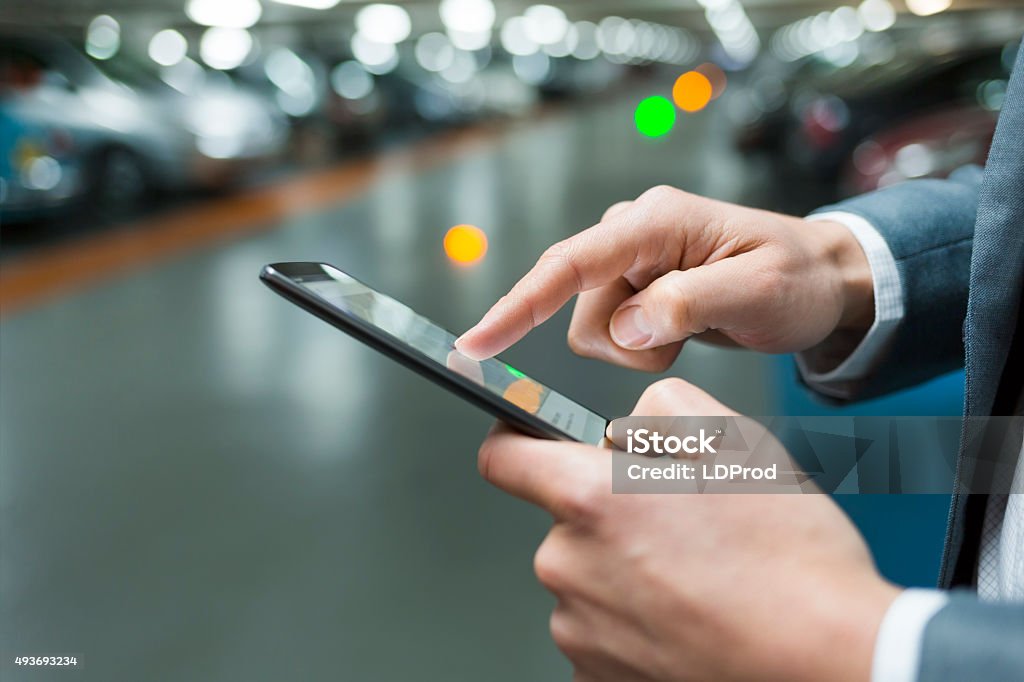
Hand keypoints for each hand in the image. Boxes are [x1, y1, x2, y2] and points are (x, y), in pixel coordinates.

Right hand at [457, 186, 872, 370]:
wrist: (821, 283)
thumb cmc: (798, 279)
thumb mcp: (758, 293)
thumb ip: (688, 305)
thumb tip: (626, 327)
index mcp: (655, 222)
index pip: (570, 264)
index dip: (519, 305)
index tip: (476, 344)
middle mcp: (631, 233)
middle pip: (577, 307)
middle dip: (626, 343)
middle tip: (686, 341)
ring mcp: (629, 261)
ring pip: (591, 328)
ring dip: (636, 350)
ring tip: (690, 334)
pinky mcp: (633, 287)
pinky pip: (609, 334)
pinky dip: (641, 349)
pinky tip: (679, 334)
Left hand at [478, 378, 898, 681]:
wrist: (827, 660)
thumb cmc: (787, 557)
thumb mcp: (732, 438)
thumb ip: (658, 411)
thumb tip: (625, 427)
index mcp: (589, 500)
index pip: (504, 457)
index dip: (515, 440)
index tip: (529, 442)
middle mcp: (568, 566)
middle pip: (565, 522)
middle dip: (610, 515)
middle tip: (680, 524)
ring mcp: (581, 631)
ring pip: (588, 579)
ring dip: (626, 572)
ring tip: (698, 578)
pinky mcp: (599, 678)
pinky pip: (604, 631)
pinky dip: (638, 623)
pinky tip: (691, 618)